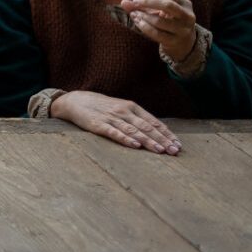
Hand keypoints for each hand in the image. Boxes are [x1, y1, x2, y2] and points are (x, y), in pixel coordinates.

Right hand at [50, 90, 180, 154]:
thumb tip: (156, 131)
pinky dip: (126, 139)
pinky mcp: (98, 124)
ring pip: (134, 130)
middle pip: (147, 127)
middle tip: (174, 151)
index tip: (177, 144)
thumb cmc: (100, 106)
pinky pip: (114, 133)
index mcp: (131, 107)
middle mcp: (124, 111)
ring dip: (148, 141)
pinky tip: (135, 145)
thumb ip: (136, 118)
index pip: (153, 122)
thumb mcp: (120, 108)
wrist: (74, 101)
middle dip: (162, 139)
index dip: (166, 133)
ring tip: (160, 150)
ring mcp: (111, 118)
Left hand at [121, 0, 197, 60]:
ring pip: (160, 21)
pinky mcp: (175, 41)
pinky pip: (157, 34)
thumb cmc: (168, 21)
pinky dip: (144, 27)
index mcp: (185, 3)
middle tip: (134, 2)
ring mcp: (182, 29)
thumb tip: (123, 2)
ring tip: (133, 13)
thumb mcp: (159, 11)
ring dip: (143, 16)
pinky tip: (137, 21)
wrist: (183, 43)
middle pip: (167, 4)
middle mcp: (187, 15)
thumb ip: (142, 5)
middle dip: (148, 2)